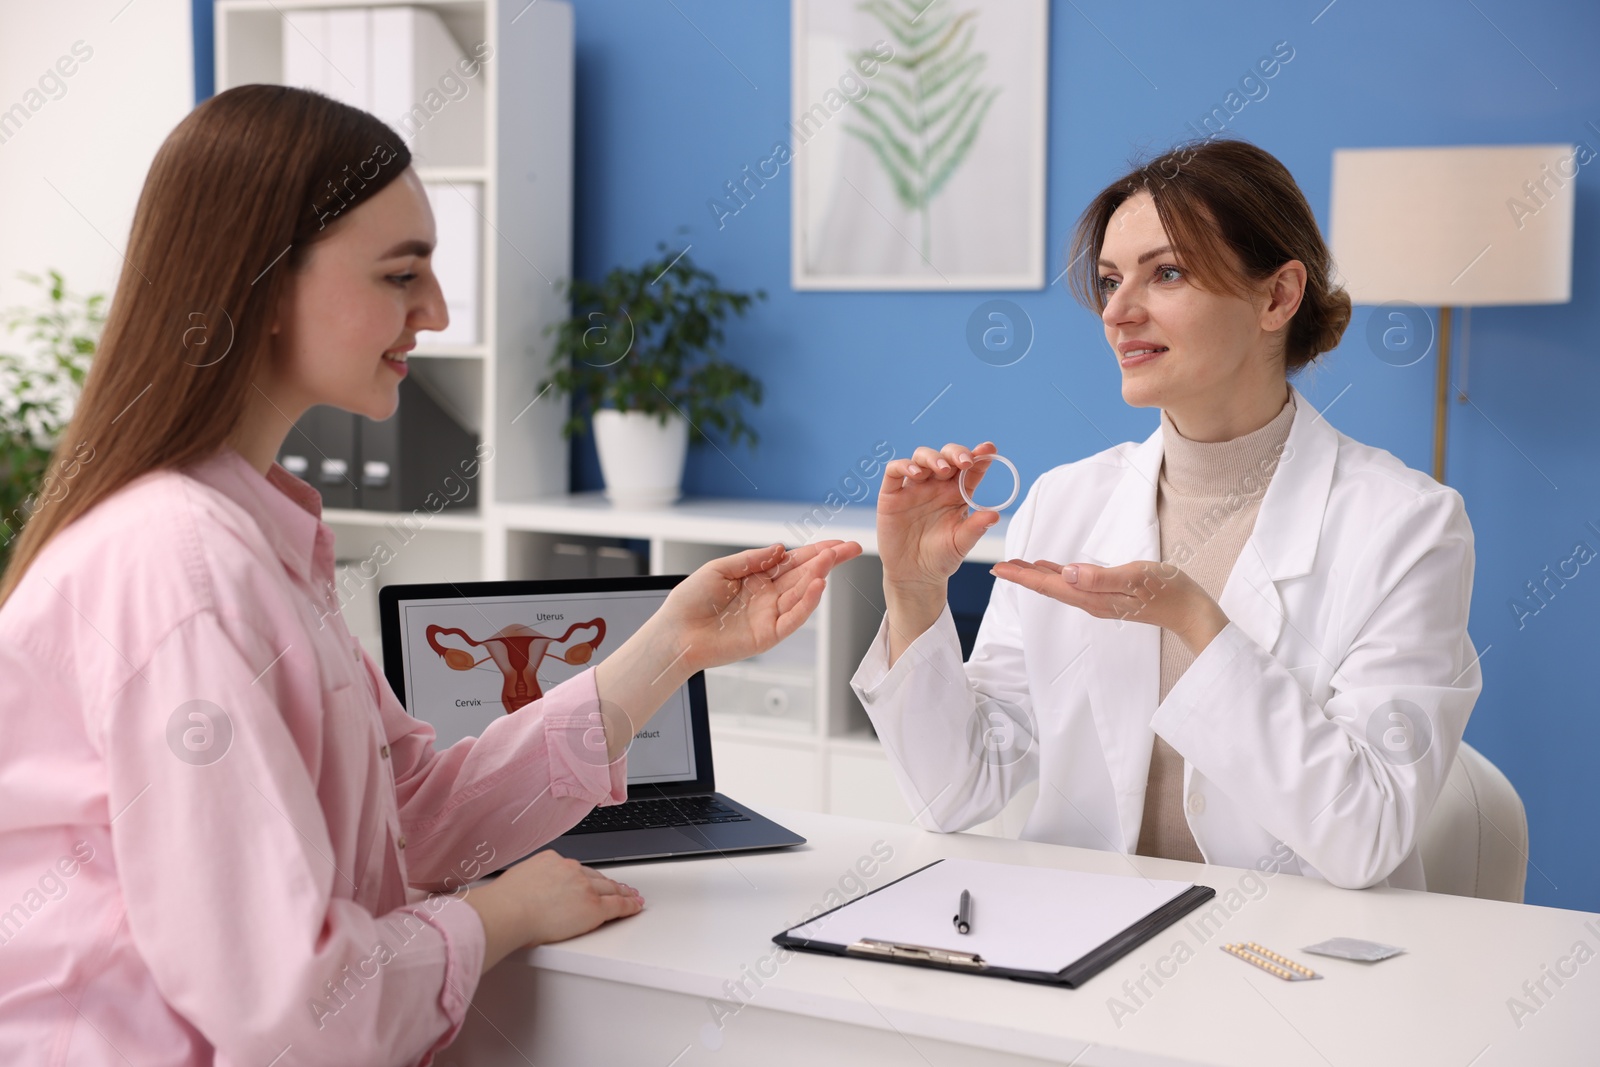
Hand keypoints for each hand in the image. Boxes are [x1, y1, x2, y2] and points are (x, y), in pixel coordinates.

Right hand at [464, 850, 641, 973]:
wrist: (508, 911)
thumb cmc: (504, 903)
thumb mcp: (516, 880)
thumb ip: (530, 882)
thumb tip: (528, 890)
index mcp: (552, 860)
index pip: (576, 869)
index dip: (588, 877)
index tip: (592, 880)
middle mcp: (571, 870)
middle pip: (596, 878)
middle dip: (609, 883)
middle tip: (619, 887)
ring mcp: (584, 887)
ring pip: (610, 889)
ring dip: (622, 892)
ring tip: (632, 897)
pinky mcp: (593, 907)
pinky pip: (617, 905)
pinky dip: (629, 905)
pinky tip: (635, 906)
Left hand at [591, 541, 861, 756]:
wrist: (675, 633)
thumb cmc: (690, 602)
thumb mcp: (720, 569)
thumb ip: (752, 559)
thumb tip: (780, 548)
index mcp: (757, 578)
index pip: (793, 561)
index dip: (816, 550)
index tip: (837, 541)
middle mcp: (768, 596)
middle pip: (804, 574)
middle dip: (828, 560)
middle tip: (852, 547)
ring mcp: (770, 615)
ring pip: (802, 593)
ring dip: (819, 575)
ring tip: (832, 559)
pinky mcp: (767, 634)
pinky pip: (792, 617)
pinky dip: (807, 603)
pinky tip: (818, 586)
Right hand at [878, 441, 1003, 591]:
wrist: (914, 575)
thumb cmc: (940, 558)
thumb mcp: (961, 544)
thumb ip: (975, 528)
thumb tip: (994, 515)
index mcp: (957, 493)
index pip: (970, 468)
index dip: (980, 455)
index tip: (989, 449)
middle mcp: (937, 486)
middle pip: (946, 456)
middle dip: (956, 453)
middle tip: (965, 462)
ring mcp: (914, 488)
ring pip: (922, 457)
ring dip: (933, 457)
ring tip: (942, 469)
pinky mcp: (892, 494)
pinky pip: (895, 471)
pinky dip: (904, 466)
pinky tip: (916, 473)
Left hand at [990, 558, 1228, 654]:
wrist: (1192, 612)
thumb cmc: (1168, 591)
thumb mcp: (1136, 577)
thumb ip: (1101, 577)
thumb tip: (1067, 572)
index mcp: (1093, 598)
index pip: (1050, 586)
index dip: (1023, 576)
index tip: (999, 568)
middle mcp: (1091, 602)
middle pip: (1049, 588)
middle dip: (1023, 576)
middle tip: (998, 565)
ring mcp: (1100, 600)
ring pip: (1060, 586)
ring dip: (1037, 575)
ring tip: (1017, 565)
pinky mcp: (1109, 595)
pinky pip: (1075, 585)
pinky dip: (1058, 575)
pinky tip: (1054, 568)